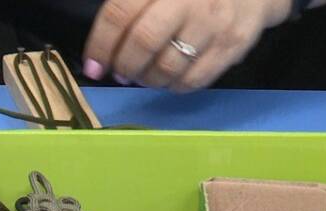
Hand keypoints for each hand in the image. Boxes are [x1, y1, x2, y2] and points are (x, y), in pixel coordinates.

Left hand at [83, 0, 291, 92]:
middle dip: (124, 65)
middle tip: (120, 71)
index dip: (101, 44)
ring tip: (143, 75)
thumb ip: (131, 1)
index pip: (120, 13)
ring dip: (147, 79)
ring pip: (167, 67)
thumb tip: (105, 35)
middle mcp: (188, 2)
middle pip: (143, 43)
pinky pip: (194, 80)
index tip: (93, 65)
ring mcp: (212, 25)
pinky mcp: (232, 46)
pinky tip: (168, 79)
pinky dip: (174, 87)